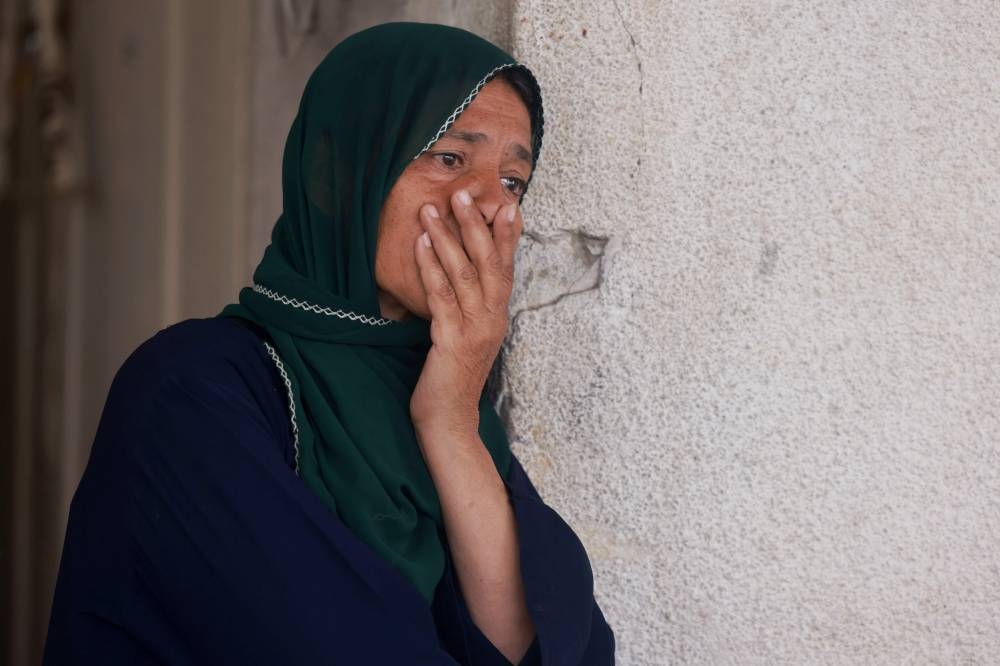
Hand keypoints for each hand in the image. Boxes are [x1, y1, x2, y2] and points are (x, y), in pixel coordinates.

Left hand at [410, 189, 521, 437]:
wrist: (449, 421)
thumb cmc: (452, 378)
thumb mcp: (466, 336)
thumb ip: (468, 307)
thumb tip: (458, 275)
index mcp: (498, 317)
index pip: (506, 268)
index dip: (508, 236)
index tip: (509, 204)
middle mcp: (493, 319)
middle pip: (489, 263)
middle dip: (476, 225)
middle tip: (464, 193)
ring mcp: (475, 330)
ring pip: (464, 274)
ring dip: (448, 238)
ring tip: (433, 209)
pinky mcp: (453, 341)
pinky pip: (442, 296)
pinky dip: (431, 267)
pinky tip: (421, 245)